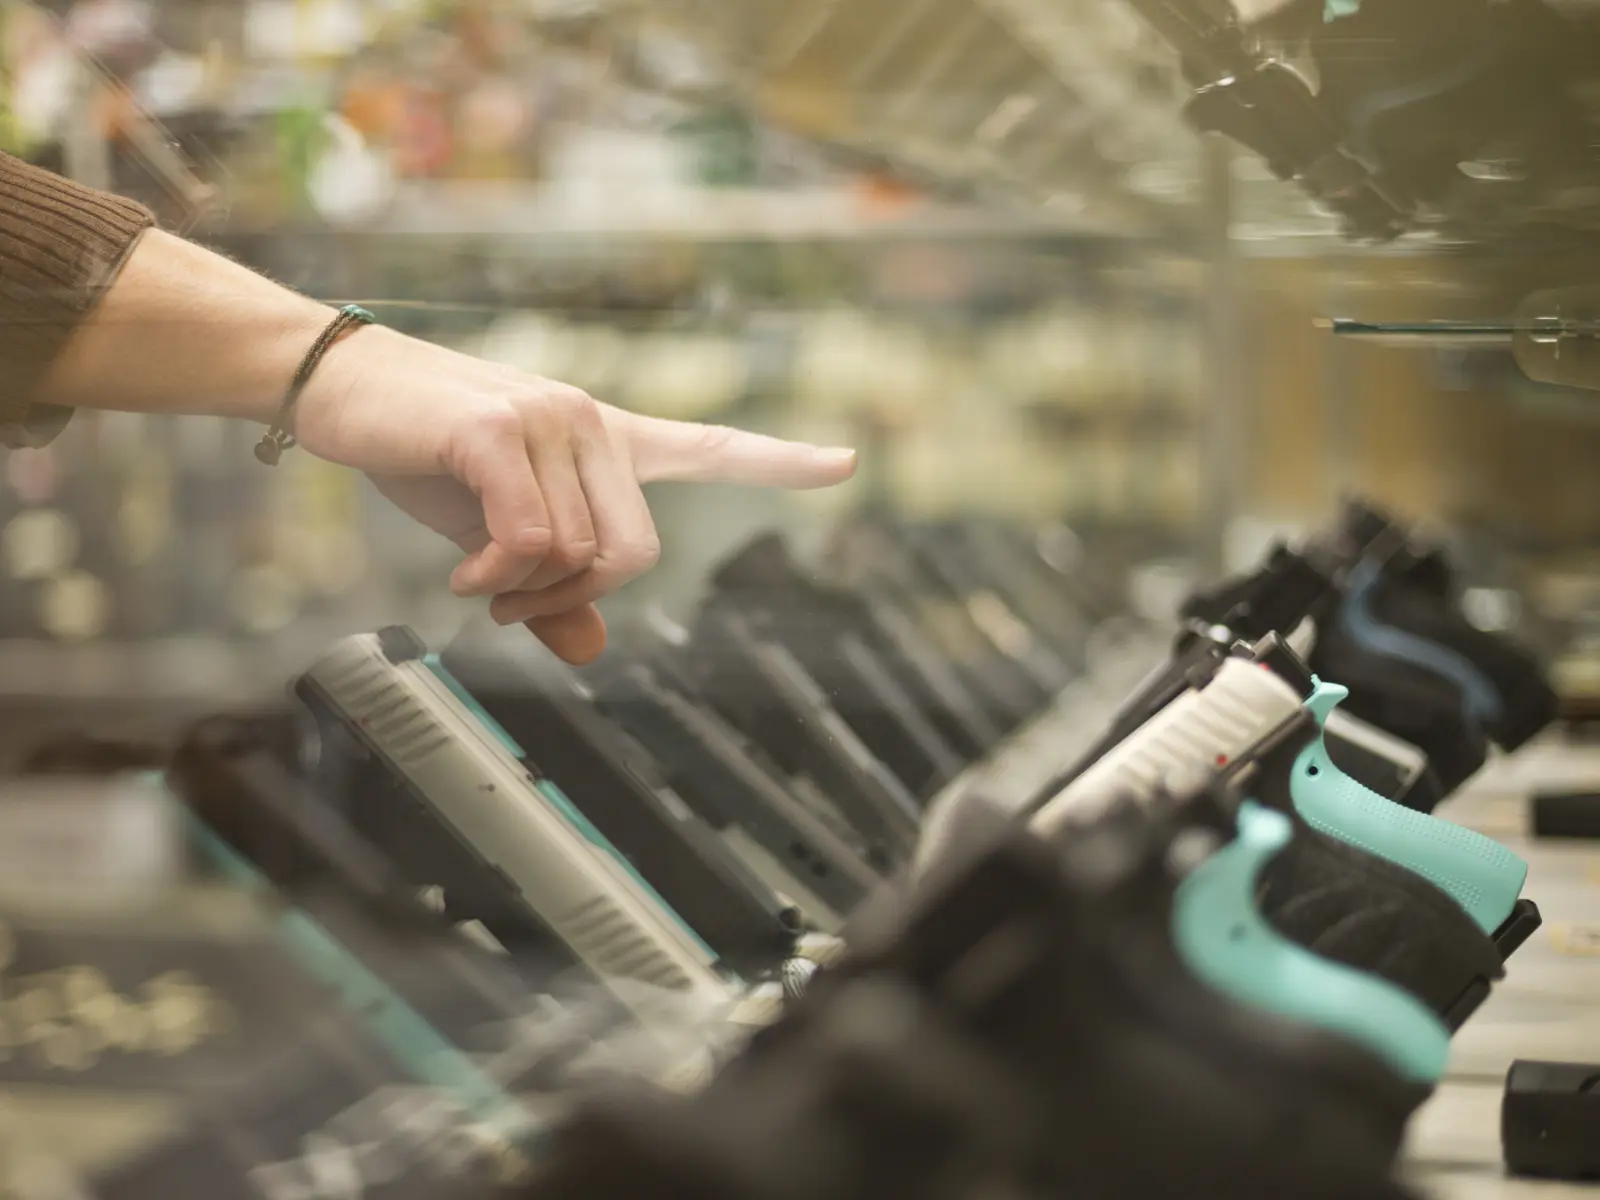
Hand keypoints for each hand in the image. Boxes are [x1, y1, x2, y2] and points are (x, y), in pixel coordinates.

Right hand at [291, 325, 856, 662]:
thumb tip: (590, 648)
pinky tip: (464, 574)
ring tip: (476, 577)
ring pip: (576, 555)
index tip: (846, 462)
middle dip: (578, 598)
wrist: (336, 386)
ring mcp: (549, 419)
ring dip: (523, 593)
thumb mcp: (491, 534)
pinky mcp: (498, 430)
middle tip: (517, 607)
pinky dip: (497, 579)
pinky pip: (530, 541)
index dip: (779, 461)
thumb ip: (549, 586)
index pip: (707, 447)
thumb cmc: (420, 452)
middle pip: (635, 553)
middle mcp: (590, 420)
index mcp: (603, 439)